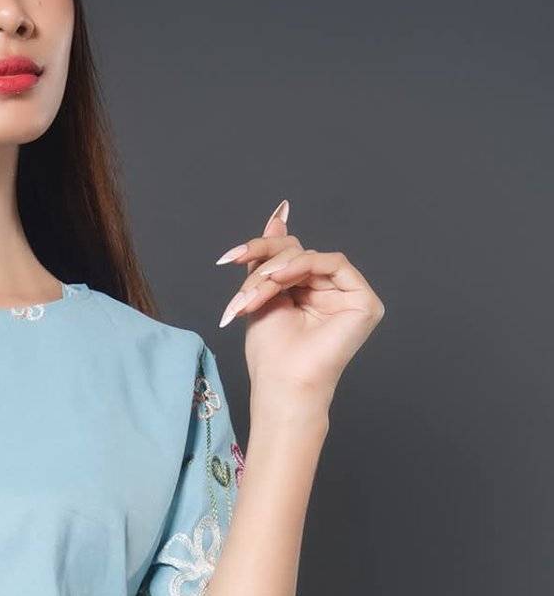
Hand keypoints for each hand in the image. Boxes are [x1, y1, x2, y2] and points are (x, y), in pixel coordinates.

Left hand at [215, 198, 384, 402]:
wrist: (283, 382)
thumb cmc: (271, 351)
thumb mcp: (261, 293)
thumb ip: (270, 256)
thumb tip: (279, 214)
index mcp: (309, 292)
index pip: (289, 256)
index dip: (261, 249)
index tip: (230, 255)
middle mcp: (332, 292)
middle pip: (299, 253)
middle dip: (265, 259)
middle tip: (240, 267)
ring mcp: (350, 297)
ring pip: (312, 257)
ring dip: (277, 268)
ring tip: (257, 289)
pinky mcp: (365, 302)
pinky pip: (334, 263)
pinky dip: (303, 265)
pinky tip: (280, 279)